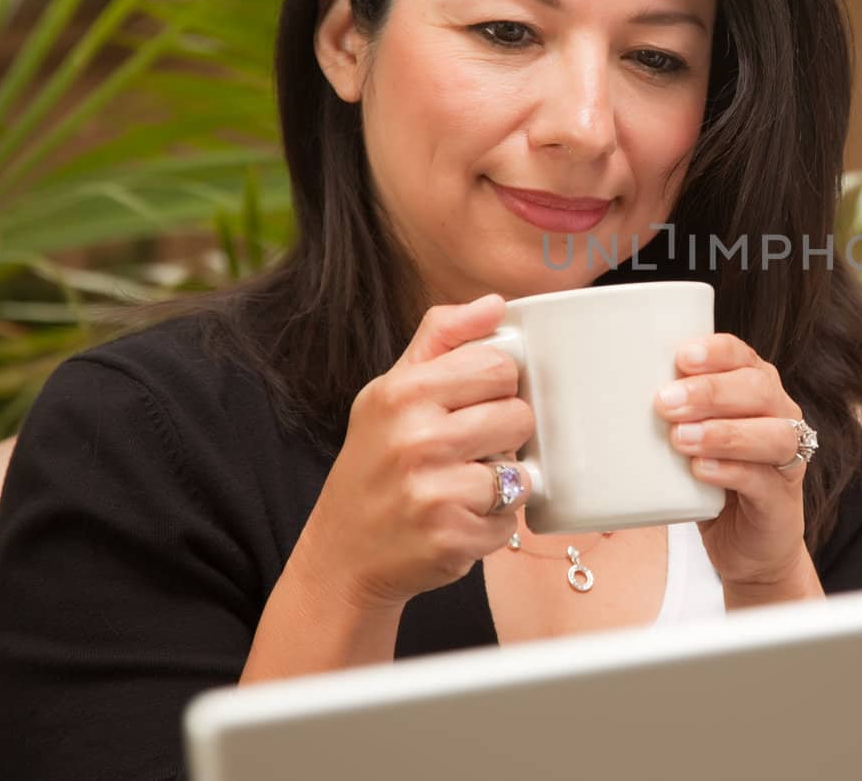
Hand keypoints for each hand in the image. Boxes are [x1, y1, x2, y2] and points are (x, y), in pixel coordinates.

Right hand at [296, 294, 534, 613]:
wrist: (341, 558)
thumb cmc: (374, 465)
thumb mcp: (392, 391)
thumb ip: (442, 339)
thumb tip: (494, 304)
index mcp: (403, 392)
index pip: (499, 366)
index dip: (498, 387)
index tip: (474, 405)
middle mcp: (416, 439)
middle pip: (519, 415)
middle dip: (504, 435)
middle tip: (467, 451)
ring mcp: (433, 492)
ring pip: (520, 470)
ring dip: (500, 484)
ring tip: (459, 488)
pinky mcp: (452, 538)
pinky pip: (509, 520)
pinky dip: (491, 525)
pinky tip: (455, 521)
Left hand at [656, 334, 819, 597]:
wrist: (746, 545)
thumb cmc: (709, 480)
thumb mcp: (685, 438)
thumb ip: (662, 415)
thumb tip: (593, 395)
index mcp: (754, 388)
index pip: (741, 355)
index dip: (715, 351)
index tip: (680, 357)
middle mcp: (779, 415)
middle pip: (758, 388)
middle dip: (710, 392)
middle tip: (664, 403)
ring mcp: (787, 458)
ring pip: (772, 432)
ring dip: (724, 432)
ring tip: (680, 439)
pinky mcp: (781, 500)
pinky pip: (764, 478)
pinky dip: (731, 471)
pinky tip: (700, 471)